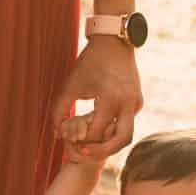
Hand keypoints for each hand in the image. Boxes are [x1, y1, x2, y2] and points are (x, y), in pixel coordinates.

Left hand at [54, 38, 141, 159]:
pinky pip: (128, 123)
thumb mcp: (70, 86)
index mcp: (110, 99)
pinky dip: (114, 130)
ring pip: (126, 136)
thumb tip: (56, 135)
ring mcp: (136, 103)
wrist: (113, 41)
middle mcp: (128, 103)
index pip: (96, 133)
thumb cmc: (88, 62)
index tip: (68, 139)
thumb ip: (59, 111)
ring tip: (91, 143)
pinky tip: (99, 127)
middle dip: (101, 152)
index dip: (80, 140)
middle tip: (83, 153)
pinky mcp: (138, 101)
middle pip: (119, 142)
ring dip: (109, 144)